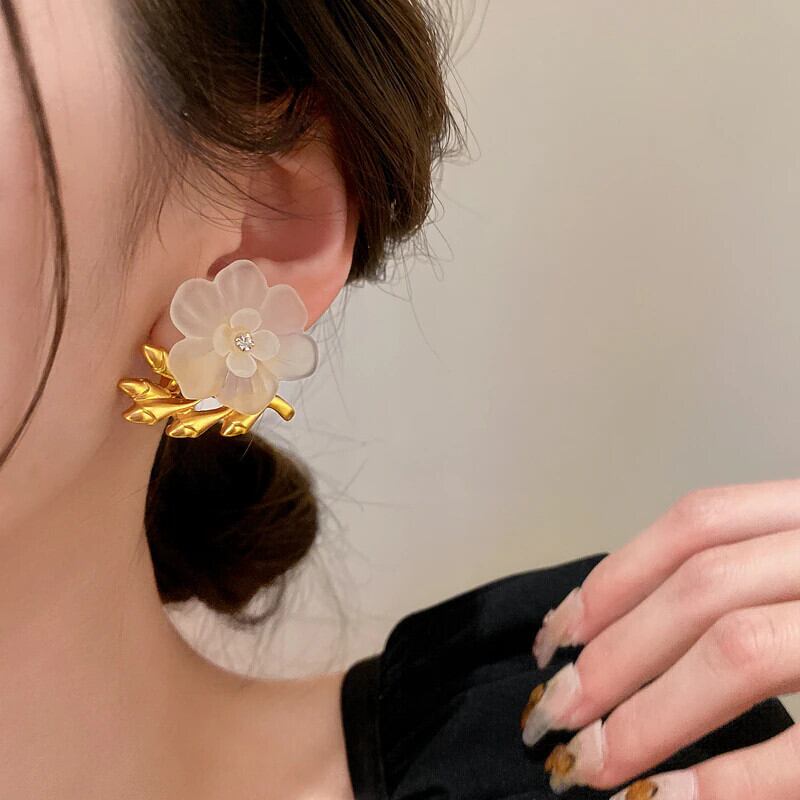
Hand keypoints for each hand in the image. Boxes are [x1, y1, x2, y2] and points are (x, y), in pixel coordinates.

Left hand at [520, 478, 799, 798]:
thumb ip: (749, 581)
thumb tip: (631, 642)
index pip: (698, 525)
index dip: (616, 580)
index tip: (557, 635)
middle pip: (700, 586)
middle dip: (612, 655)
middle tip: (552, 712)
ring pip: (733, 647)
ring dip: (646, 714)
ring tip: (588, 763)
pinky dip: (726, 779)